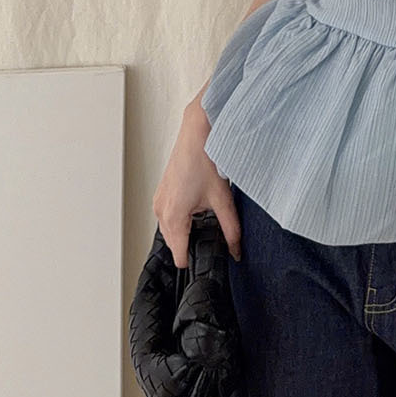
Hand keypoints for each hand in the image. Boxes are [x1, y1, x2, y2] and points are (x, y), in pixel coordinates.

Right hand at [152, 104, 241, 267]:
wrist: (197, 133)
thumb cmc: (204, 159)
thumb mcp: (222, 199)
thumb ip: (231, 230)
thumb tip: (236, 251)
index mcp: (173, 216)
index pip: (179, 254)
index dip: (194, 261)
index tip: (208, 263)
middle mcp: (161, 209)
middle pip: (173, 244)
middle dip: (190, 246)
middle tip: (211, 245)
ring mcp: (159, 200)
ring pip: (169, 230)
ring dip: (184, 232)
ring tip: (204, 226)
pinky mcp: (161, 192)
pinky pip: (167, 217)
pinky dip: (179, 220)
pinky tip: (196, 211)